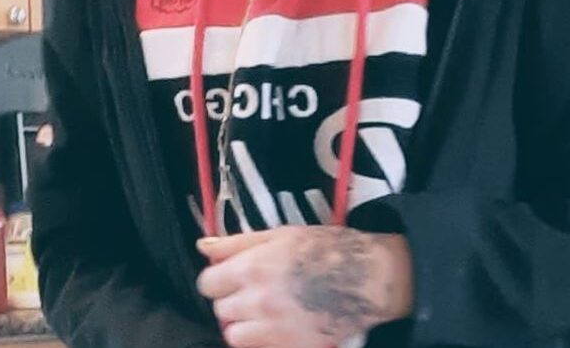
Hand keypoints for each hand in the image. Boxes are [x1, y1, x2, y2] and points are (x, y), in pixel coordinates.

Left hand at [196, 225, 412, 347]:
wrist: (366, 278)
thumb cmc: (326, 248)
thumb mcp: (281, 234)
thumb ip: (237, 242)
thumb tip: (203, 245)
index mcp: (252, 268)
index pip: (207, 283)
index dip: (218, 277)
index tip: (231, 275)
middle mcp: (257, 301)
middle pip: (219, 308)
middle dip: (231, 298)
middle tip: (252, 290)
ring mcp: (272, 329)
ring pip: (233, 334)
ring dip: (242, 322)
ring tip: (262, 311)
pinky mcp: (288, 347)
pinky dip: (260, 339)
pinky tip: (277, 324)